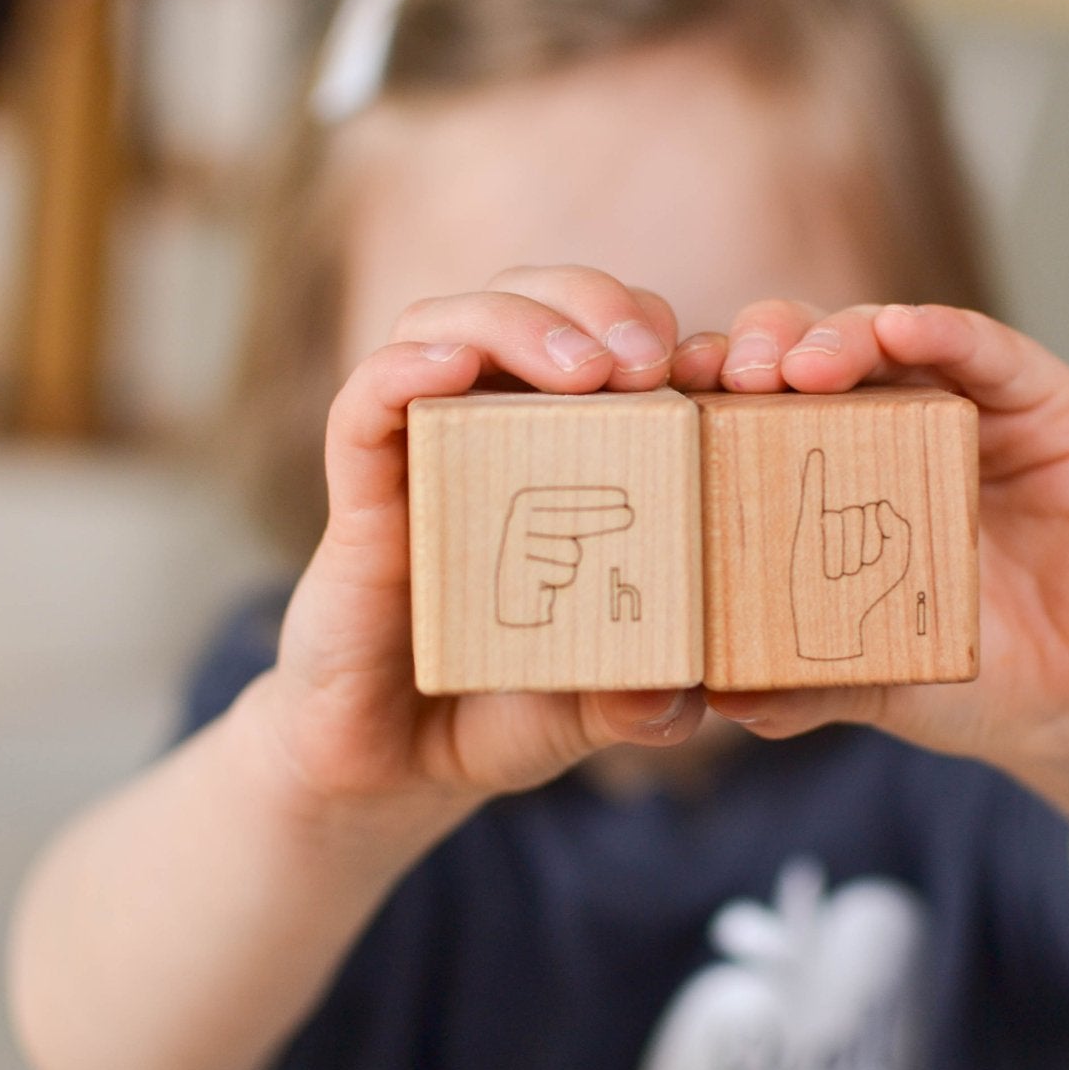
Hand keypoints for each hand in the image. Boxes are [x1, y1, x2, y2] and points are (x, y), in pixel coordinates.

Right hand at [264, 266, 714, 809]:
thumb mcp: (589, 706)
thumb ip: (639, 701)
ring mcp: (421, 455)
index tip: (711, 369)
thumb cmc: (499, 708)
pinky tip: (452, 369)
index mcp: (564, 452)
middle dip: (596, 302)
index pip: (608, 341)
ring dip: (518, 319)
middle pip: (533, 300)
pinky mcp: (357, 495)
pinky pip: (365, 403)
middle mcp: (491, 431)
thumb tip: (678, 699)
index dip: (656, 331)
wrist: (386, 769)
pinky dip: (405, 368)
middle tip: (649, 361)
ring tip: (582, 368)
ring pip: (448, 324)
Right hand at [496, 487, 634, 626]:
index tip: (624, 498)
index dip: (596, 498)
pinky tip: (547, 582)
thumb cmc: (546, 557)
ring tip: (556, 566)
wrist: (516, 596)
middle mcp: (518, 520)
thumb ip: (583, 516)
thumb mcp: (560, 529)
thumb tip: (625, 511)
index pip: (567, 498)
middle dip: (603, 518)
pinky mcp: (521, 574)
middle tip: (628, 515)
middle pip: (572, 520)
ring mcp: (516, 547)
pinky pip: (563, 573)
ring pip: (570, 551)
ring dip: (572, 562)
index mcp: (526, 501)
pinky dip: (562, 578)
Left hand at [692, 300, 1068, 781]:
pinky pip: (986, 348)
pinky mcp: (1042, 401)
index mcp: (830, 470)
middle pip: (809, 353)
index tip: (662, 400)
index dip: (706, 393)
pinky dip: (941, 329)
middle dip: (760, 351)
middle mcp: (891, 420)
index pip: (754, 406)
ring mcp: (966, 402)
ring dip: (836, 336)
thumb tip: (721, 702)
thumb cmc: (965, 668)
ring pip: (886, 335)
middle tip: (727, 375)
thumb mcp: (871, 679)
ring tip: (800, 365)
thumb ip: (801, 686)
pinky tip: (901, 328)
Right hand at [789, 450, 910, 659]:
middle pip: (858, 514)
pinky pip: (810, 495)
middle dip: (857, 549)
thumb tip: (879, 506)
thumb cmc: (866, 592)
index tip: (873, 559)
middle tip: (851, 571)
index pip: (879, 509)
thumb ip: (900, 531)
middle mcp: (850, 516)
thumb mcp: (896, 564)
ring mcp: (826, 521)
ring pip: (836, 522)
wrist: (834, 620)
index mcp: (874, 520)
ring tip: (834, 572)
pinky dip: (812, 474)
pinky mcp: (805, 528)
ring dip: (838, 556)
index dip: (878, 536)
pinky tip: (817, 455)